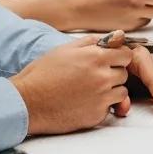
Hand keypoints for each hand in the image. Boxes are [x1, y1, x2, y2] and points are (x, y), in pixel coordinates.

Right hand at [12, 35, 134, 134]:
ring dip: (111, 91)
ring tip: (89, 90)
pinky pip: (109, 108)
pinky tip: (84, 103)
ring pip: (121, 92)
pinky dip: (101, 106)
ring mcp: (101, 98)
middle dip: (113, 74)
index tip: (110, 61)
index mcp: (96, 58)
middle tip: (93, 77)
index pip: (126, 54)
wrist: (26, 102)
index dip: (118, 57)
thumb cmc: (42, 74)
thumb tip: (113, 37)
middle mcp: (102, 77)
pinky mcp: (96, 115)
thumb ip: (92, 43)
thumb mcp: (65, 50)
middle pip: (124, 73)